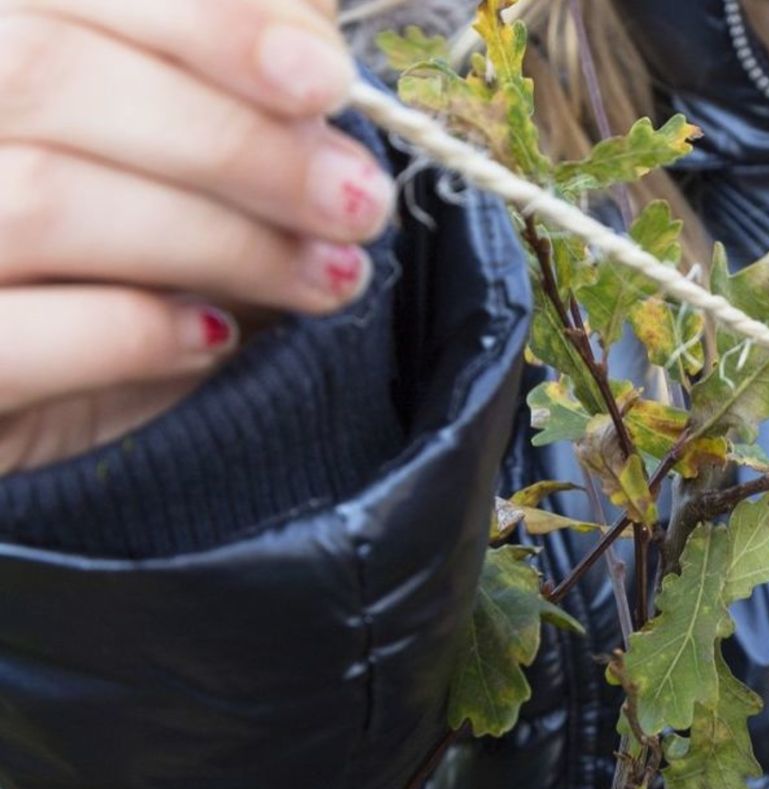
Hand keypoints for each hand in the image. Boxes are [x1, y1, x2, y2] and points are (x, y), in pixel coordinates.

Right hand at [0, 0, 393, 474]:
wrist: (13, 393)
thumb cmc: (90, 268)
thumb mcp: (156, 158)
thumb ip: (214, 86)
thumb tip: (311, 37)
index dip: (211, 25)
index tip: (325, 80)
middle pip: (51, 75)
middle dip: (237, 142)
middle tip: (355, 200)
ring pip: (43, 199)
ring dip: (223, 241)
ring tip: (327, 275)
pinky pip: (15, 333)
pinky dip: (137, 331)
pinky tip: (215, 335)